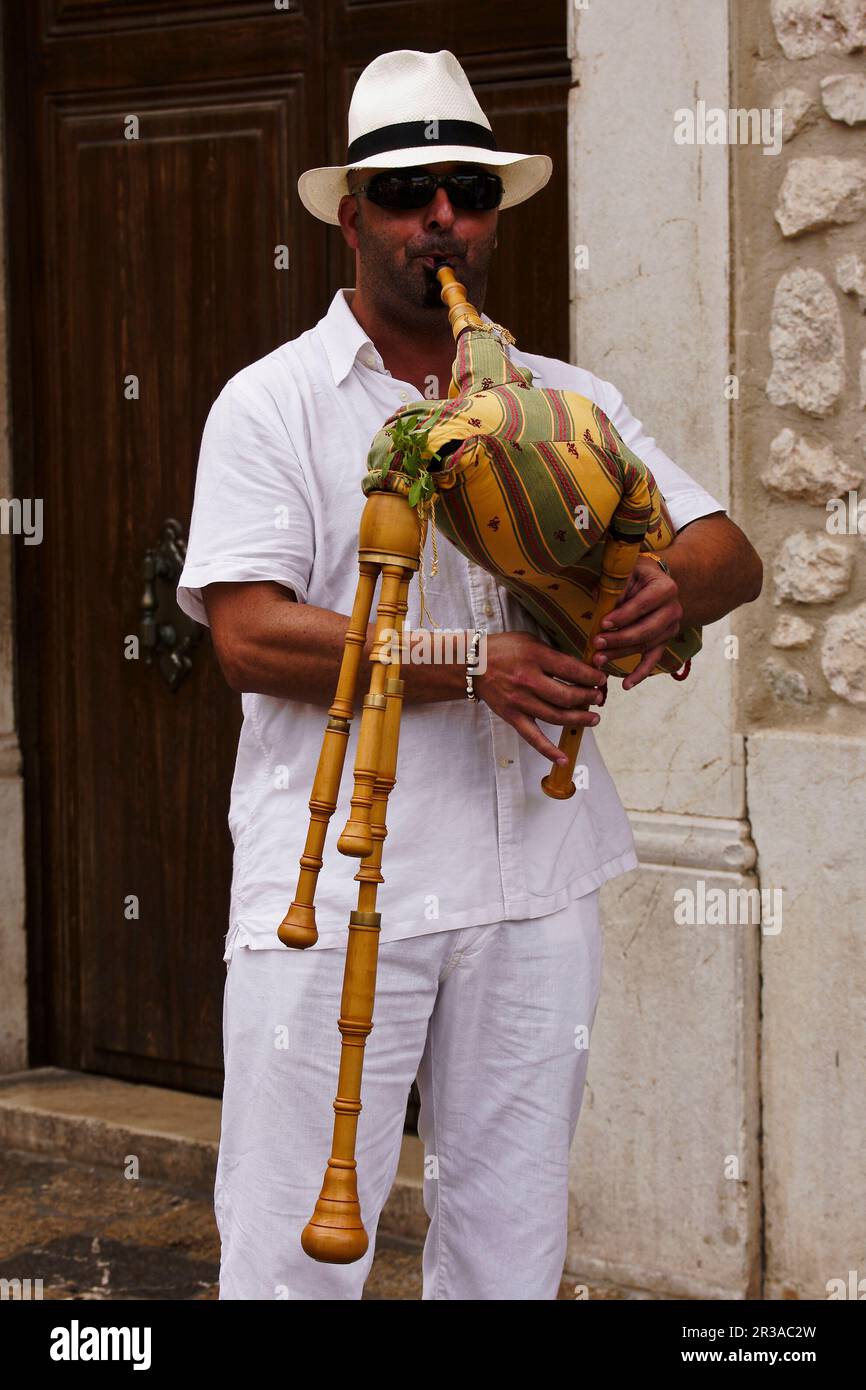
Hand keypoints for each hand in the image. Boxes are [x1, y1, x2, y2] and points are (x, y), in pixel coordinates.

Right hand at [473, 631, 606, 766]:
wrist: (472, 664)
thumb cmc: (503, 649)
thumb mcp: (530, 641)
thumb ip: (553, 654)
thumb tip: (581, 668)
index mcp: (535, 657)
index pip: (571, 670)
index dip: (591, 677)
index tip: (601, 679)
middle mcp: (528, 680)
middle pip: (567, 696)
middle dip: (589, 698)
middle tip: (599, 698)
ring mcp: (519, 701)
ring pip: (556, 716)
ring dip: (579, 720)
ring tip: (594, 719)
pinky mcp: (512, 716)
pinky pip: (532, 737)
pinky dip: (548, 750)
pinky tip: (563, 759)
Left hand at [591, 556, 683, 689]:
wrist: (656, 581)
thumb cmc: (636, 575)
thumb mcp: (627, 572)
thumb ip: (616, 586)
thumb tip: (600, 600)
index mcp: (665, 588)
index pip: (643, 605)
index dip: (623, 616)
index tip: (603, 624)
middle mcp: (673, 609)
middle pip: (645, 630)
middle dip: (619, 639)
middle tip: (596, 644)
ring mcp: (671, 628)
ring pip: (645, 646)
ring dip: (621, 655)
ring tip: (598, 661)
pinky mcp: (664, 641)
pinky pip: (653, 659)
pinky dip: (640, 673)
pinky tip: (626, 685)